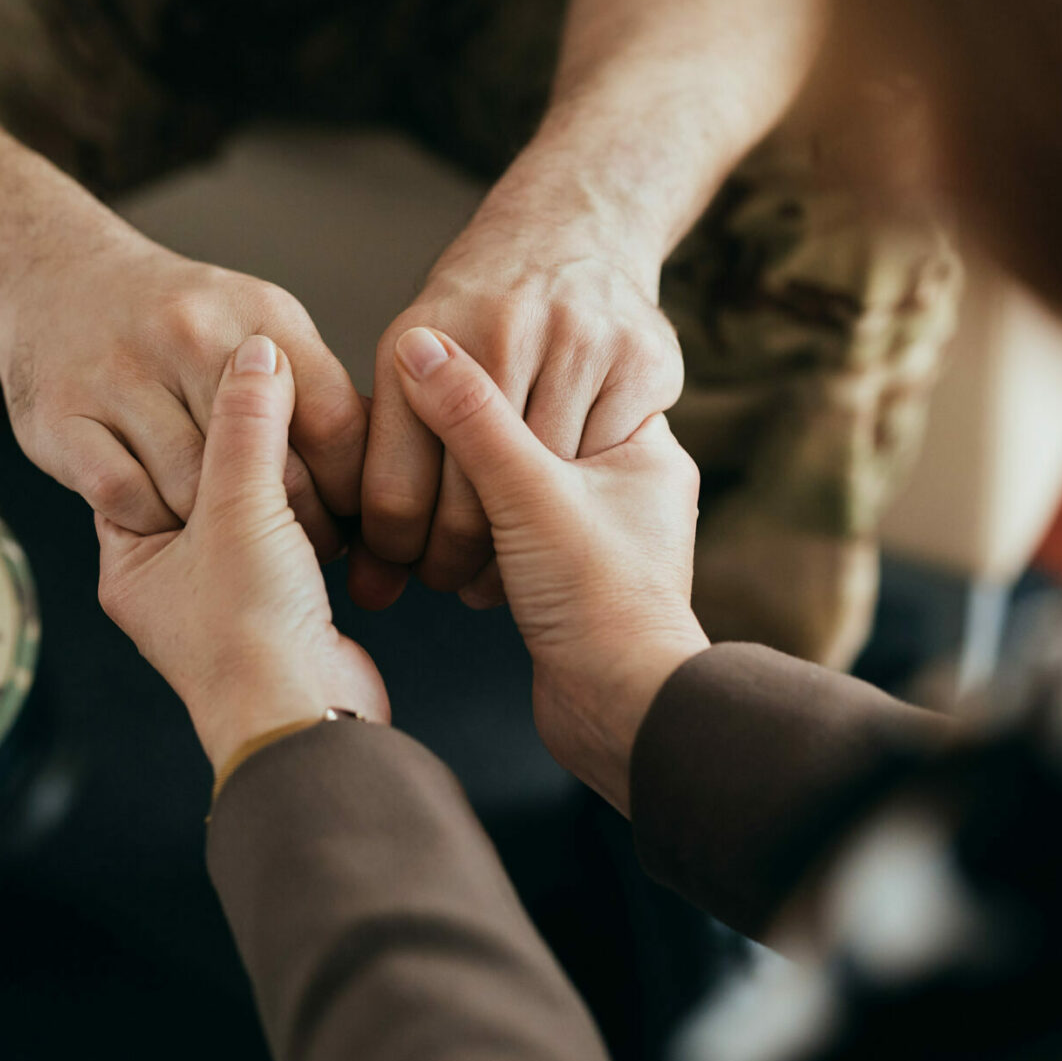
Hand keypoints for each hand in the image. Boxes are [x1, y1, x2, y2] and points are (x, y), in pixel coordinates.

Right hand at [0, 228, 367, 559]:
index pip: (335, 424)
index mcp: (261, 316)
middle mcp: (192, 336)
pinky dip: (150, 519)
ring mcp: (122, 375)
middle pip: (270, 471)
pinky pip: (126, 499)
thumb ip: (310, 387)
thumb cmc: (173, 319)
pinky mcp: (64, 418)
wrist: (52, 277)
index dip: (350, 489)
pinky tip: (163, 517)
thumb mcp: (255, 323)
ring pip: (195, 494)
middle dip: (294, 524)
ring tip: (230, 536)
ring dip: (216, 531)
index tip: (352, 521)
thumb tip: (379, 464)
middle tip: (298, 545)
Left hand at [95, 335, 389, 771]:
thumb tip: (257, 350)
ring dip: (287, 476)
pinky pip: (294, 537)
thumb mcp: (240, 509)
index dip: (178, 411)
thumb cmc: (250, 633)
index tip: (213, 364)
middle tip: (273, 386)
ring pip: (254, 507)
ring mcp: (230, 595)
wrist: (306, 721)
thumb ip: (246, 425)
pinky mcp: (285, 605)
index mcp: (133, 559)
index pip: (141, 461)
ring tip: (312, 435)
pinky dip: (316, 512)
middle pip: (202, 479)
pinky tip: (338, 484)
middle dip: (242, 440)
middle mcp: (173, 578)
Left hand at [358, 208, 682, 607]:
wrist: (573, 227)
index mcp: (420, 340)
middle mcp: (501, 333)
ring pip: (545, 493)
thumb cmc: (479, 317)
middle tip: (453, 582)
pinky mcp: (642, 358)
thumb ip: (387, 454)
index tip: (400, 571)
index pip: (395, 493)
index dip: (395, 553)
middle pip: (472, 506)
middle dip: (456, 562)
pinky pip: (607, 465)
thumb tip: (366, 585)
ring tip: (506, 560)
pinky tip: (567, 513)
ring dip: (524, 546)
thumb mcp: (410, 355)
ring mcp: (579, 341)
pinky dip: (586, 500)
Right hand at [390, 326, 708, 809]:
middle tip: (417, 442)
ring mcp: (598, 537)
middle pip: (531, 437)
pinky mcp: (565, 582)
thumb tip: (418, 346)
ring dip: (464, 504)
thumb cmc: (600, 601)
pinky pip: (506, 539)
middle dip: (470, 452)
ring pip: (513, 492)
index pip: (559, 383)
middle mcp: (629, 487)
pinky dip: (472, 542)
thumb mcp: (528, 492)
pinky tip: (441, 550)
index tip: (433, 374)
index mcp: (644, 447)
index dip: (491, 378)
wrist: (623, 714)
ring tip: (425, 514)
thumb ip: (471, 417)